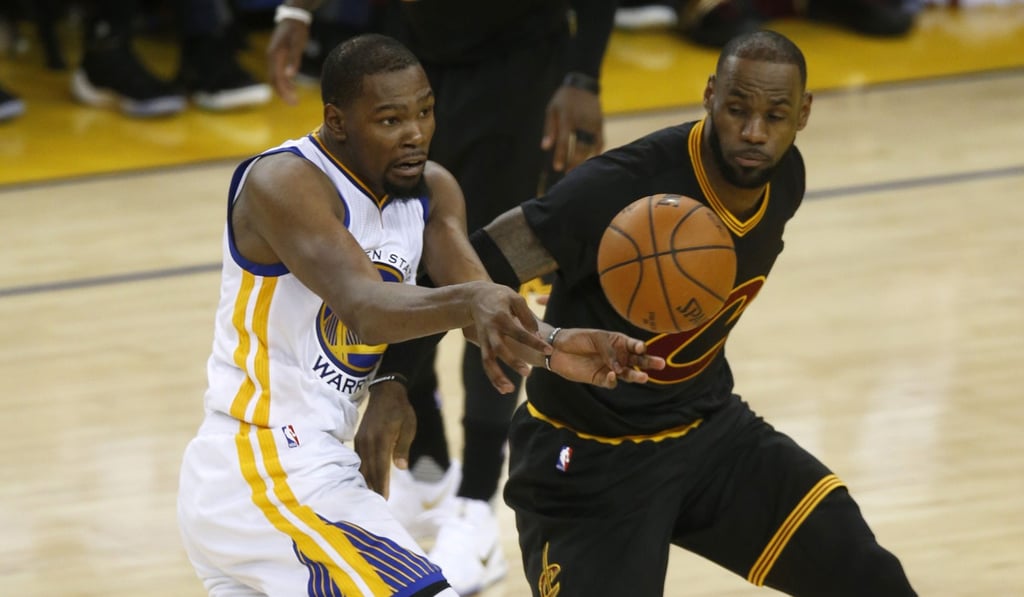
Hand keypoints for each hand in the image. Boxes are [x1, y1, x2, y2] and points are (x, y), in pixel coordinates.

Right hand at [266, 18, 310, 104]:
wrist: (293, 18)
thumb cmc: (297, 30)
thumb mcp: (298, 44)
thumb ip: (294, 60)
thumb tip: (290, 77)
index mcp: (275, 56)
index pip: (277, 79)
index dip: (284, 92)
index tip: (292, 102)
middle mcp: (271, 58)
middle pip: (274, 81)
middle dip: (283, 94)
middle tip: (294, 104)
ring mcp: (273, 58)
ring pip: (276, 78)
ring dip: (284, 89)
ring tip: (294, 99)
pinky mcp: (277, 57)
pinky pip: (278, 73)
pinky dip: (285, 82)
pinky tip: (292, 88)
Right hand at [354, 380, 415, 498]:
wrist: (386, 393)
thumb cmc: (401, 410)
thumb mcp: (409, 427)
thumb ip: (403, 447)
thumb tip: (400, 468)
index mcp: (382, 438)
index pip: (381, 466)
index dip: (382, 484)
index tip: (384, 499)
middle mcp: (368, 441)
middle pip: (369, 469)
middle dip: (373, 487)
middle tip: (376, 504)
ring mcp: (361, 439)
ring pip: (362, 465)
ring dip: (366, 480)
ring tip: (371, 495)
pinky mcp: (358, 438)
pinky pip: (359, 458)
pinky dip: (362, 470)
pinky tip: (365, 479)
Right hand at [464, 281, 550, 394]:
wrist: (474, 298)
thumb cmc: (500, 296)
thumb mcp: (515, 298)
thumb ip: (527, 316)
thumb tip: (536, 334)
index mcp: (501, 317)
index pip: (519, 332)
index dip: (534, 342)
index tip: (549, 350)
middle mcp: (491, 330)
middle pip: (500, 349)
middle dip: (512, 362)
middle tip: (527, 373)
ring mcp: (485, 340)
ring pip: (488, 361)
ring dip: (497, 376)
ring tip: (509, 390)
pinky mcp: (482, 346)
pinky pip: (486, 364)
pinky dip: (493, 377)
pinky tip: (504, 389)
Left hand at [541, 84, 603, 172]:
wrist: (583, 85)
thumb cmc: (564, 99)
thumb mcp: (552, 110)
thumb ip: (550, 129)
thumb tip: (545, 147)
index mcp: (568, 118)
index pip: (564, 140)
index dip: (561, 155)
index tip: (558, 168)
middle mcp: (583, 121)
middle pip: (580, 146)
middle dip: (575, 161)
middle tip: (569, 174)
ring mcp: (594, 123)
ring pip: (591, 146)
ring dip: (585, 159)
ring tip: (578, 170)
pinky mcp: (601, 124)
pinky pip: (600, 142)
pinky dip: (596, 152)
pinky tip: (590, 160)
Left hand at [547, 328, 664, 387]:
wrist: (557, 349)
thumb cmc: (577, 338)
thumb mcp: (595, 338)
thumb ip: (609, 350)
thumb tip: (619, 367)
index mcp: (619, 342)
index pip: (634, 344)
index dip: (639, 345)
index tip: (641, 347)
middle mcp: (618, 356)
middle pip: (638, 360)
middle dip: (649, 362)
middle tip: (662, 364)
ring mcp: (611, 368)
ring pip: (628, 374)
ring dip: (636, 375)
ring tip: (644, 377)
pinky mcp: (601, 379)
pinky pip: (612, 381)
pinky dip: (614, 379)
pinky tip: (613, 374)